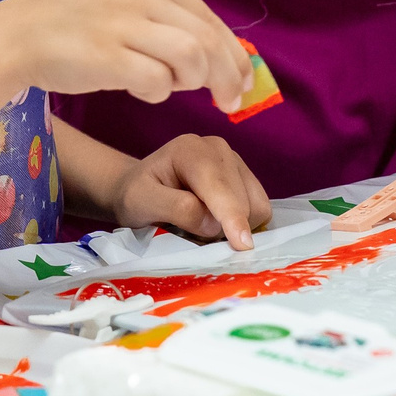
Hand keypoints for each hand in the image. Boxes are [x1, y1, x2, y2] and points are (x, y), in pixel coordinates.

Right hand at [0, 0, 254, 112]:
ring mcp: (123, 24)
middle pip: (209, 41)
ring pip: (192, 59)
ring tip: (172, 89)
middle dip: (228, 78)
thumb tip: (218, 57)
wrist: (15, 35)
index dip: (235, 57)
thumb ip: (166, 22)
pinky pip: (157, 82)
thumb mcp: (123, 4)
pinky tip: (141, 90)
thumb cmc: (71, 25)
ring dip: (192, 83)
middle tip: (229, 103)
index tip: (242, 83)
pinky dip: (158, 93)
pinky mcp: (107, 56)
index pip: (211, 20)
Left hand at [115, 134, 270, 249]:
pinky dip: (244, 223)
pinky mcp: (243, 177)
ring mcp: (233, 161)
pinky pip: (259, 208)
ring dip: (237, 226)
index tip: (242, 245)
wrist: (137, 187)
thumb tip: (212, 222)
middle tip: (193, 234)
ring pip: (257, 206)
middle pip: (242, 200)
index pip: (218, 186)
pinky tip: (217, 221)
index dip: (232, 216)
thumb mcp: (141, 203)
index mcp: (190, 150)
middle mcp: (217, 149)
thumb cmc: (136, 195)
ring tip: (202, 225)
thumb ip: (176, 209)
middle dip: (226, 227)